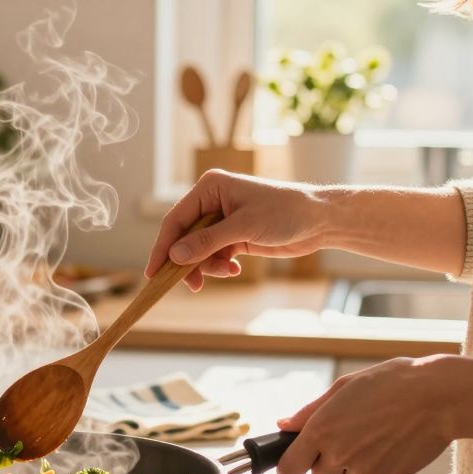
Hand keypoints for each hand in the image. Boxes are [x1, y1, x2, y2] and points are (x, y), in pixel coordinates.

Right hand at [145, 170, 331, 290]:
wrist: (319, 220)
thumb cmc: (285, 212)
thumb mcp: (244, 227)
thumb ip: (207, 242)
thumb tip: (175, 256)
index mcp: (210, 188)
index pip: (176, 220)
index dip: (163, 247)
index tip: (153, 272)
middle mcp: (212, 202)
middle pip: (184, 237)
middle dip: (188, 261)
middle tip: (190, 285)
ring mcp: (222, 220)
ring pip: (198, 250)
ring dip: (207, 266)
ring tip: (227, 272)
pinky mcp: (233, 236)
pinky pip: (214, 255)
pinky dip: (220, 266)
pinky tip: (234, 270)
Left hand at [275, 356, 463, 473]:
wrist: (439, 397)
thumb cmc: (392, 384)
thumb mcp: (345, 388)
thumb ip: (310, 412)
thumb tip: (284, 426)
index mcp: (321, 430)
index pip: (288, 470)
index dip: (290, 467)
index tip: (297, 461)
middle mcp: (338, 454)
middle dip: (326, 465)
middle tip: (347, 438)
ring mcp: (363, 470)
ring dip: (355, 463)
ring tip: (377, 432)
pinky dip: (379, 465)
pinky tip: (393, 441)